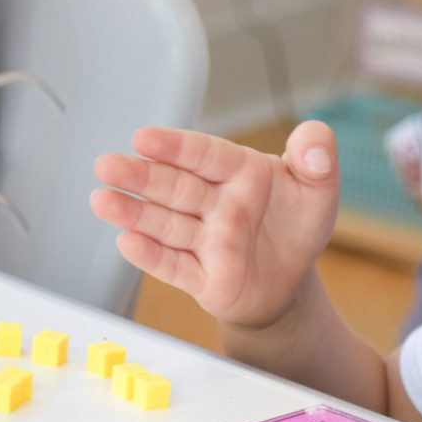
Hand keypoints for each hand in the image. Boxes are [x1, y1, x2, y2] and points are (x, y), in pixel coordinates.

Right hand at [91, 122, 340, 329]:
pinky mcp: (201, 277)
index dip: (175, 146)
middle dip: (139, 175)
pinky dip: (152, 256)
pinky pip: (175, 266)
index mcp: (241, 173)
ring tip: (103, 200)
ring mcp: (204, 240)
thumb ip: (319, 157)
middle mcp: (215, 203)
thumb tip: (315, 144)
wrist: (291, 284)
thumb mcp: (319, 189)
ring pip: (165, 224)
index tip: (145, 138)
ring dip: (133, 212)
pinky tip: (127, 241)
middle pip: (174, 186)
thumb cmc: (296, 228)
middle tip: (108, 165)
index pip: (205, 155)